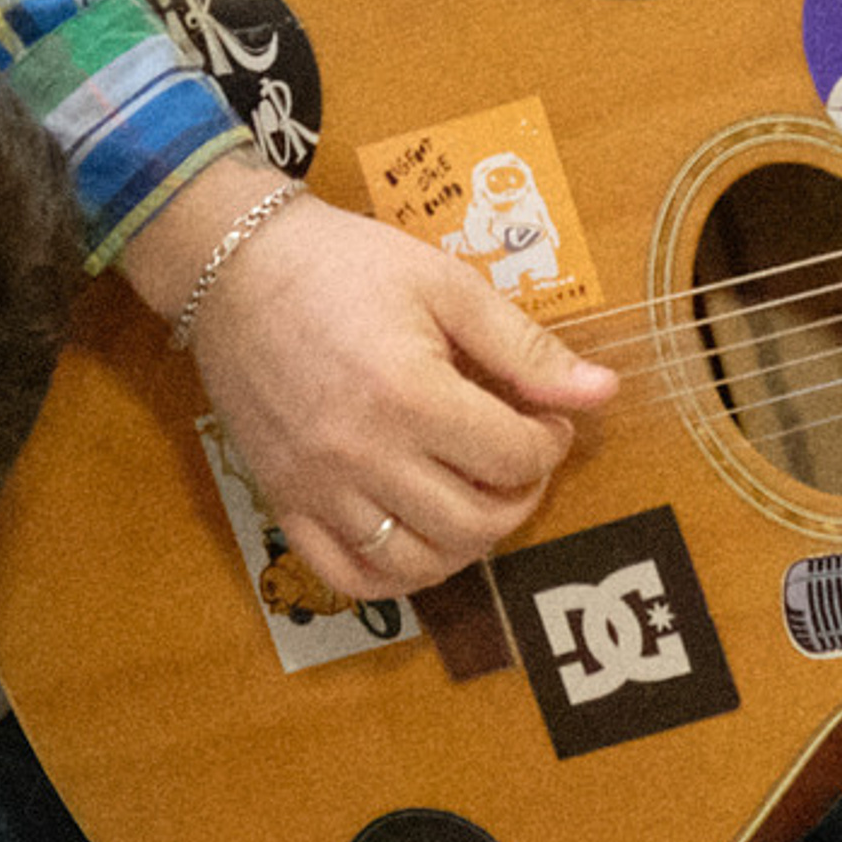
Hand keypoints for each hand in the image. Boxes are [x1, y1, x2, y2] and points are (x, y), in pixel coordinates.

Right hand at [176, 189, 615, 595]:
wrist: (236, 267)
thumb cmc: (344, 266)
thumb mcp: (445, 285)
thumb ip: (525, 347)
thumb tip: (604, 391)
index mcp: (411, 394)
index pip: (513, 457)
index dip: (549, 443)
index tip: (547, 421)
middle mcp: (365, 455)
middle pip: (476, 521)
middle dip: (520, 497)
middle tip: (518, 462)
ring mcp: (320, 488)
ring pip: (419, 562)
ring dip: (467, 542)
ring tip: (474, 498)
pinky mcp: (284, 503)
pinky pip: (347, 576)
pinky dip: (394, 575)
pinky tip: (417, 539)